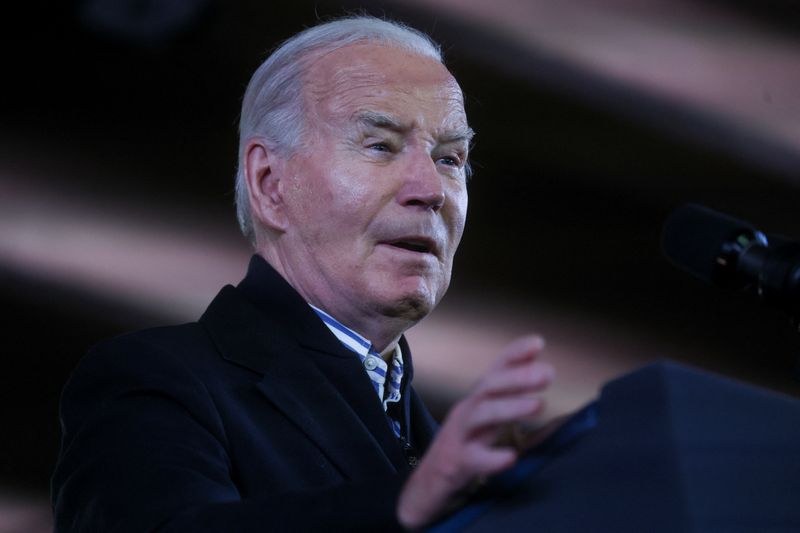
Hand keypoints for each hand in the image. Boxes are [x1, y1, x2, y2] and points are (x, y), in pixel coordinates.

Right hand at [397, 335, 554, 528]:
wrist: (428, 483)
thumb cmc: (465, 445)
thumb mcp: (488, 418)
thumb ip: (511, 395)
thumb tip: (542, 369)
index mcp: (477, 400)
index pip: (496, 370)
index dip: (514, 354)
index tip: (538, 342)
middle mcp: (467, 411)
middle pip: (489, 388)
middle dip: (517, 377)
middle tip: (548, 373)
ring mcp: (459, 436)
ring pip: (481, 416)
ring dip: (510, 408)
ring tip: (539, 405)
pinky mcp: (455, 464)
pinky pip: (473, 459)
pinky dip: (491, 458)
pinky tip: (511, 457)